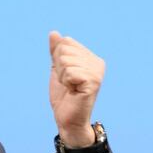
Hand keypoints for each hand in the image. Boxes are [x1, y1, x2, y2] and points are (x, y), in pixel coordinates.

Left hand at [49, 31, 104, 147]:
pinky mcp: (93, 82)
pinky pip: (69, 71)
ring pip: (65, 60)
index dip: (58, 59)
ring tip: (70, 87)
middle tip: (67, 83)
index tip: (65, 75)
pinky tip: (73, 91)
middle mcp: (97, 63)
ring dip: (62, 76)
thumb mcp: (57, 69)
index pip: (66, 42)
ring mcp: (97, 72)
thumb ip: (56, 51)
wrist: (67, 118)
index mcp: (91, 58)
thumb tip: (54, 33)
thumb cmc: (64, 96)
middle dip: (59, 67)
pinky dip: (65, 81)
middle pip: (65, 49)